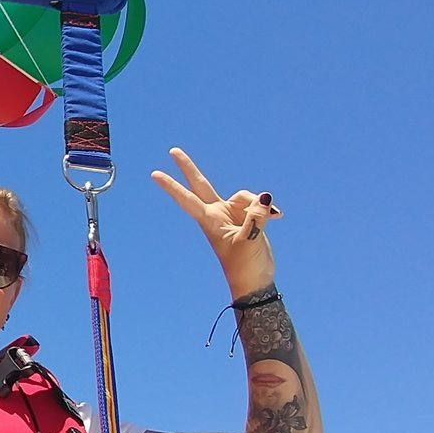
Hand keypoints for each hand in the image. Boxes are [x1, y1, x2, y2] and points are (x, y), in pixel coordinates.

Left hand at [150, 147, 279, 294]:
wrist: (255, 282)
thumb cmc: (245, 266)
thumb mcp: (249, 242)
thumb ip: (256, 218)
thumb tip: (264, 198)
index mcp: (210, 221)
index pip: (188, 199)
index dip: (172, 187)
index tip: (155, 174)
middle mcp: (217, 214)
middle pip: (201, 185)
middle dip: (188, 168)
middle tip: (172, 150)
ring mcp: (231, 215)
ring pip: (244, 196)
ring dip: (258, 205)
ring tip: (270, 219)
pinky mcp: (247, 218)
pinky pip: (258, 205)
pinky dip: (267, 210)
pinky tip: (278, 217)